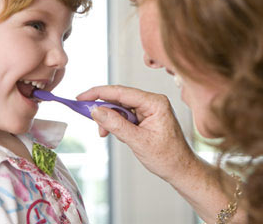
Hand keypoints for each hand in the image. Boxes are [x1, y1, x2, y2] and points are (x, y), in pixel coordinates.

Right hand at [77, 85, 196, 182]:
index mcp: (155, 102)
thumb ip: (116, 124)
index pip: (121, 92)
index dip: (98, 93)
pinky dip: (115, 123)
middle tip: (86, 116)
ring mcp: (149, 109)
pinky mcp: (145, 117)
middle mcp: (152, 102)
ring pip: (120, 107)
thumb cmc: (168, 157)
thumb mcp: (138, 141)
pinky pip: (124, 115)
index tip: (81, 97)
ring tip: (104, 133)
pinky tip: (112, 132)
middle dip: (103, 109)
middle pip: (119, 98)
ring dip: (109, 119)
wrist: (181, 170)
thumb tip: (96, 111)